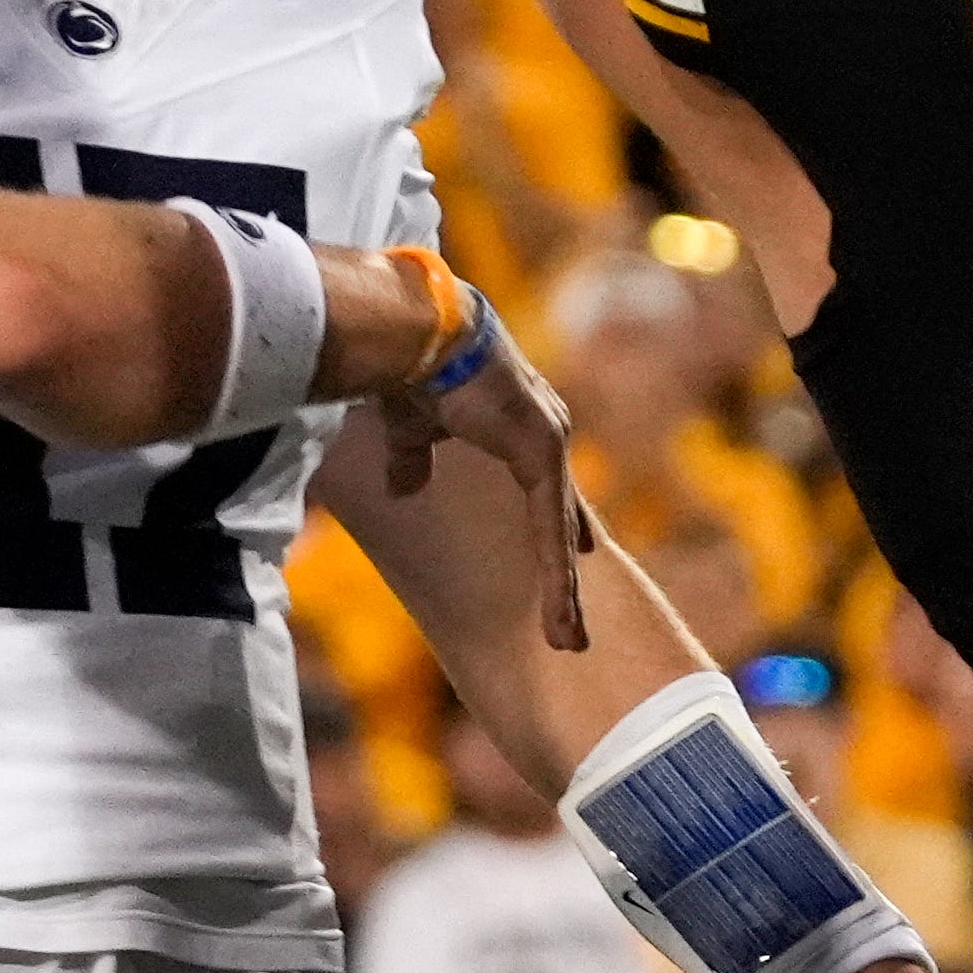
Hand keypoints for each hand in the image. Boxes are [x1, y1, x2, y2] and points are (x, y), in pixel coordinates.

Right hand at [378, 302, 588, 650]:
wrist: (419, 331)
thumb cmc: (416, 368)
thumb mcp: (413, 428)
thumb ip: (413, 459)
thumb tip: (401, 488)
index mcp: (522, 428)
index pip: (544, 495)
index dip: (556, 533)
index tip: (571, 567)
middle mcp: (546, 434)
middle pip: (560, 521)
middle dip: (565, 577)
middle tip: (570, 629)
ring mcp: (549, 443)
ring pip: (559, 534)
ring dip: (563, 591)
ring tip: (567, 641)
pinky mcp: (540, 452)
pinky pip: (550, 527)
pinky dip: (554, 572)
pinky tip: (559, 609)